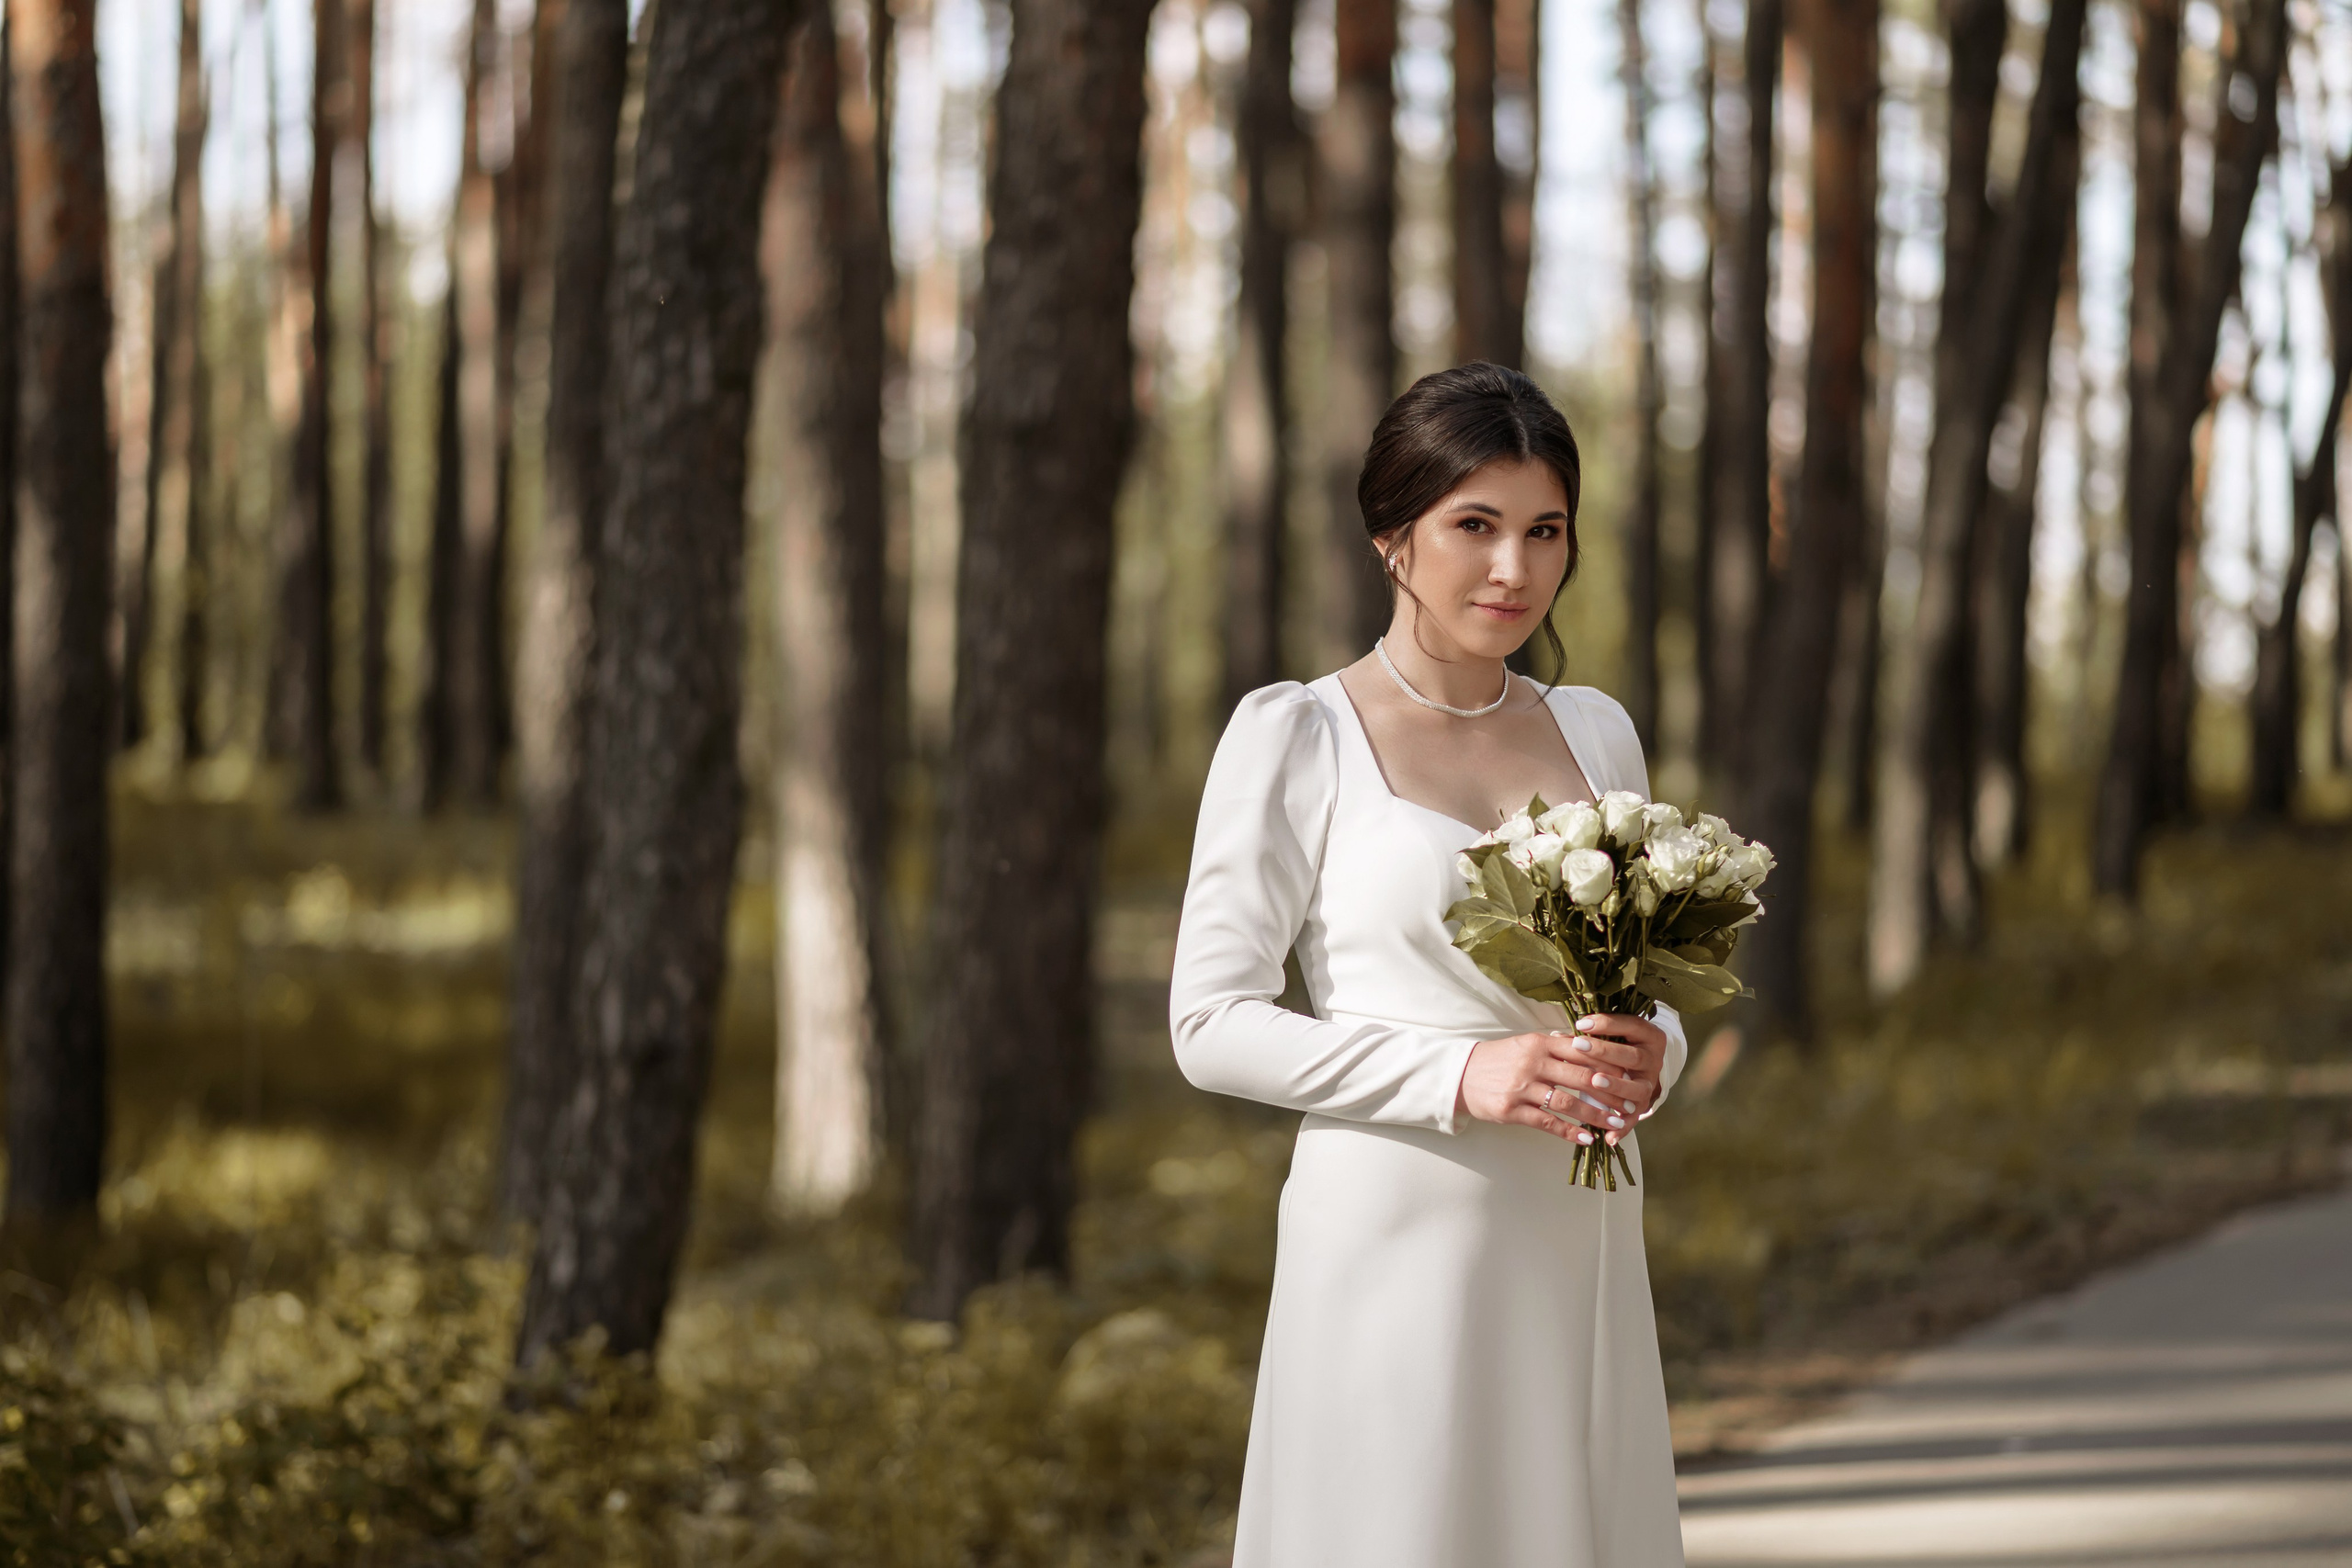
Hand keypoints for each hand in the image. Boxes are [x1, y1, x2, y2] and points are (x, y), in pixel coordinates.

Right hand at [1456, 1013, 1664, 1144]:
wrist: (1461, 1075)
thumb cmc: (1498, 1060)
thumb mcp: (1525, 1044)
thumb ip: (1554, 1045)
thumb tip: (1587, 1045)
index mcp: (1540, 1043)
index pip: (1583, 1052)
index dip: (1609, 1065)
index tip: (1629, 1076)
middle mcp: (1533, 1063)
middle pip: (1581, 1077)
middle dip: (1610, 1093)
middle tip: (1630, 1105)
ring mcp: (1522, 1087)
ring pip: (1568, 1102)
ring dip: (1595, 1115)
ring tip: (1616, 1124)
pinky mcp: (1512, 1109)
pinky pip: (1546, 1122)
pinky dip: (1569, 1131)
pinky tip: (1586, 1138)